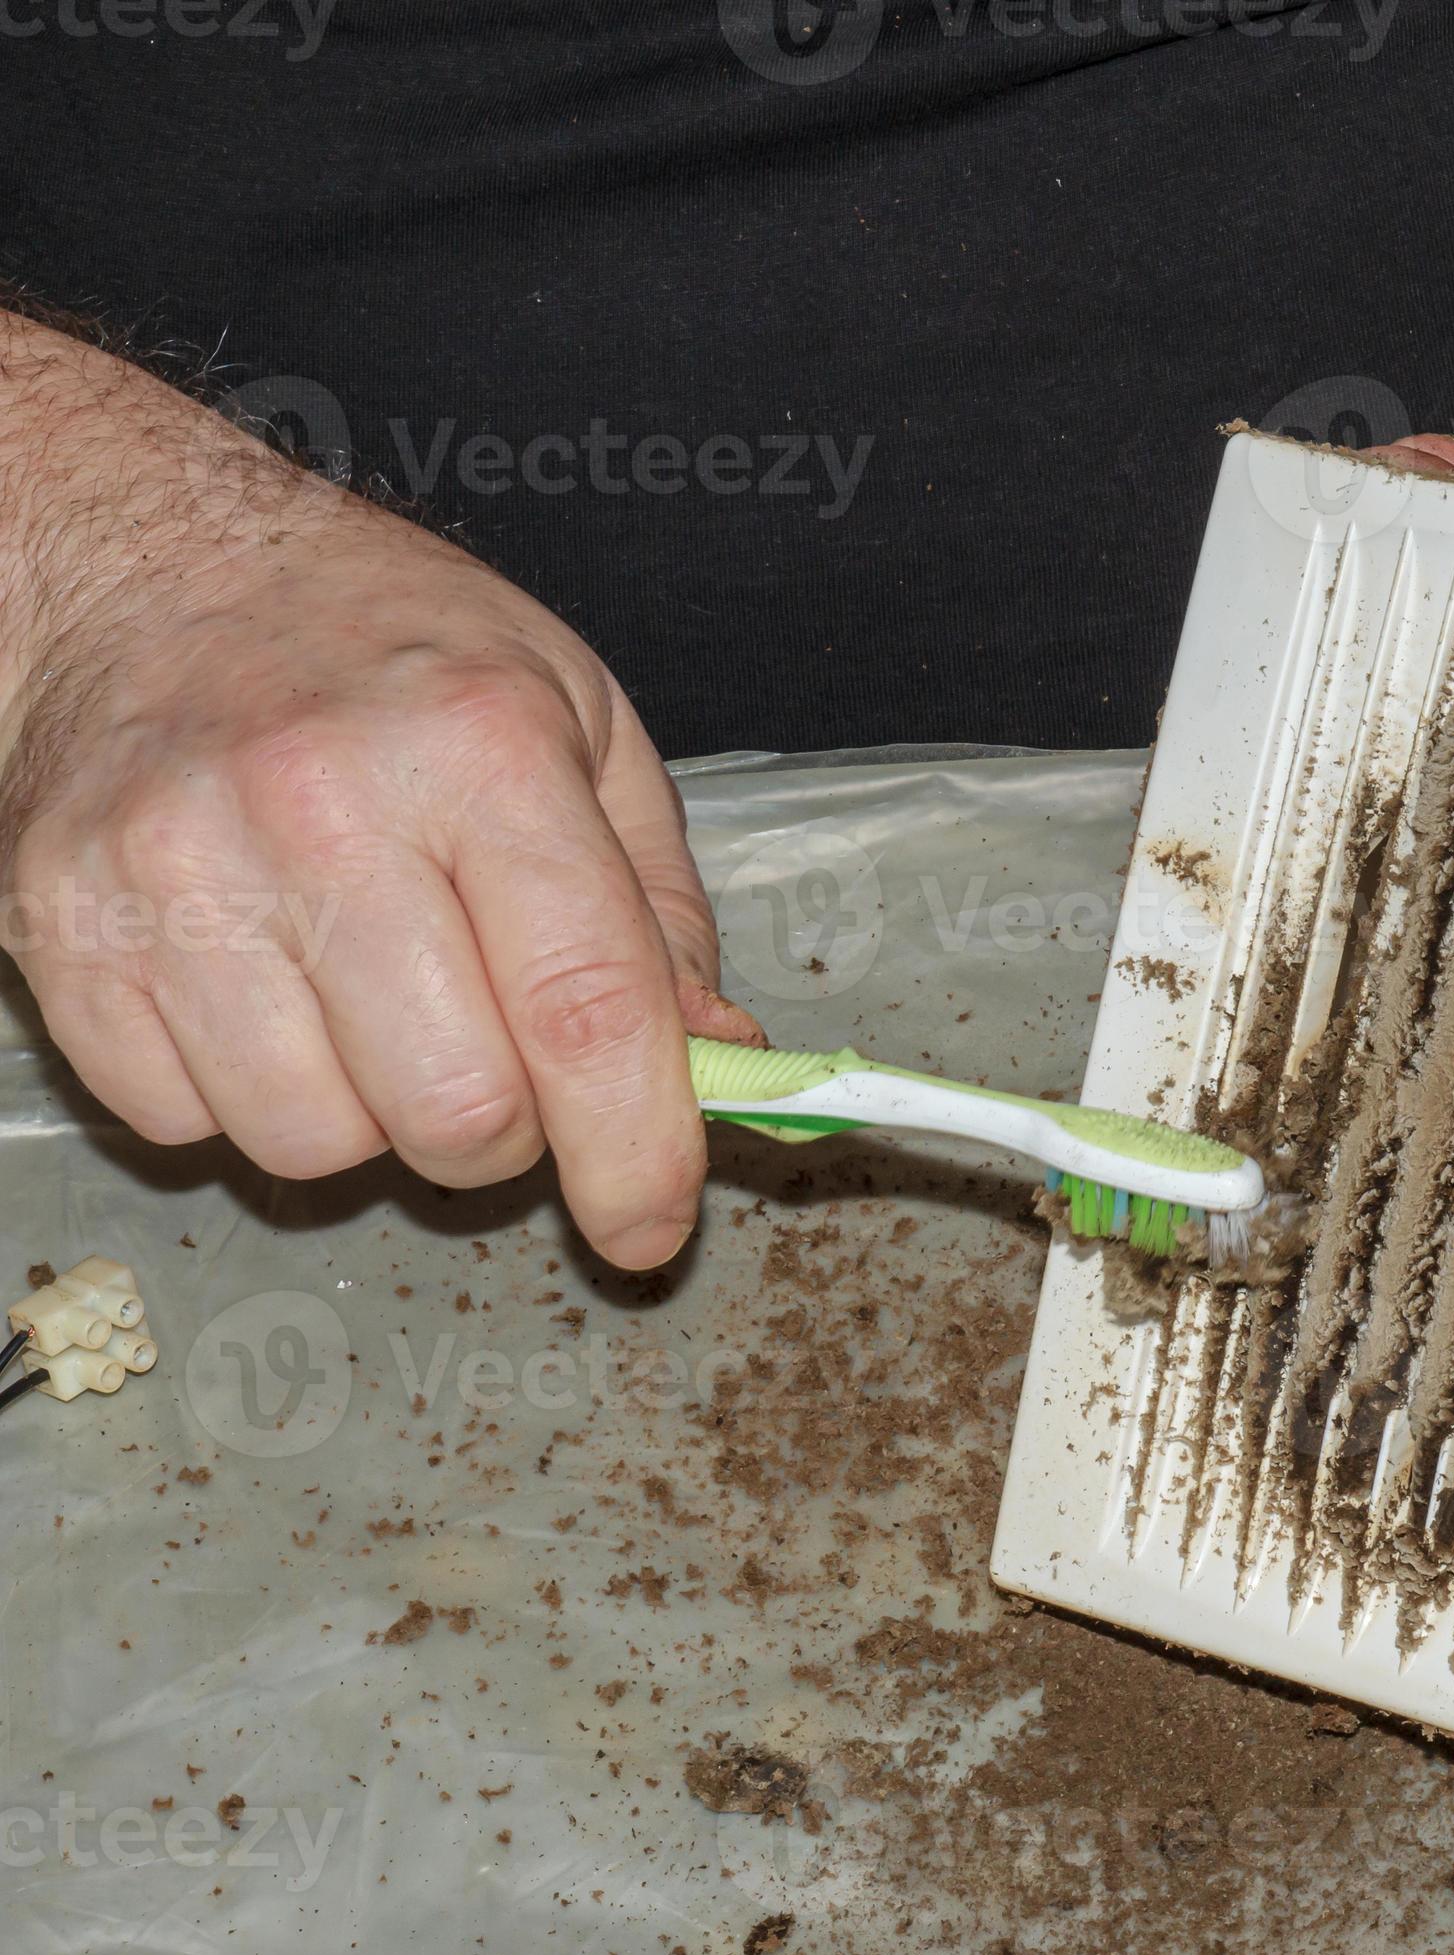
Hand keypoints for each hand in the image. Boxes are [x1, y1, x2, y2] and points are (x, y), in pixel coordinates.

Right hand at [0, 482, 758, 1269]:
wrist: (153, 561)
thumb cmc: (396, 650)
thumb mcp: (582, 727)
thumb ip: (659, 912)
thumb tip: (717, 1063)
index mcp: (485, 748)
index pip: (586, 1009)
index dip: (637, 1153)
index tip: (651, 1224)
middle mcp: (323, 804)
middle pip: (454, 1108)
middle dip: (504, 1136)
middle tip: (499, 1062)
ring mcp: (173, 865)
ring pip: (312, 1141)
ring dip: (370, 1122)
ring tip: (373, 1006)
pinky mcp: (60, 922)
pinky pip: (180, 1121)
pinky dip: (242, 1099)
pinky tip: (264, 991)